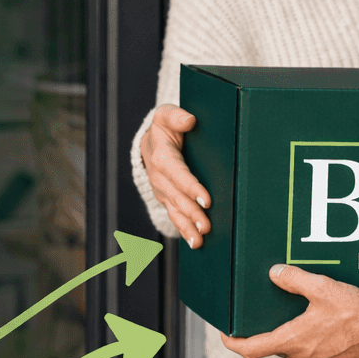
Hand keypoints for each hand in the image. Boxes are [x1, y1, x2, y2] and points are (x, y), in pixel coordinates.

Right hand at [139, 104, 211, 247]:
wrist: (151, 142)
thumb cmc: (165, 127)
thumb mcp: (166, 115)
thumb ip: (176, 116)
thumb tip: (190, 121)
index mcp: (161, 155)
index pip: (176, 173)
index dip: (190, 187)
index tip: (206, 199)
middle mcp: (158, 176)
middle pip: (176, 196)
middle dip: (192, 212)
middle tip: (207, 225)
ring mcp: (162, 190)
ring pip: (174, 210)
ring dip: (187, 226)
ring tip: (200, 240)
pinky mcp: (167, 199)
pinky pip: (174, 216)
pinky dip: (184, 230)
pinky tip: (194, 242)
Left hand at [221, 265, 358, 357]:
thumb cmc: (358, 316)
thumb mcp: (323, 288)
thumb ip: (294, 280)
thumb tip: (275, 273)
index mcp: (291, 341)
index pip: (250, 349)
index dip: (233, 342)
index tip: (225, 335)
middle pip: (276, 346)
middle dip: (272, 330)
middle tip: (272, 312)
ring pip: (298, 350)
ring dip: (297, 335)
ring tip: (306, 315)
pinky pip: (317, 355)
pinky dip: (316, 342)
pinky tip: (330, 327)